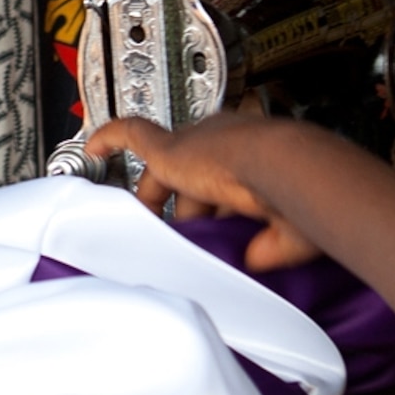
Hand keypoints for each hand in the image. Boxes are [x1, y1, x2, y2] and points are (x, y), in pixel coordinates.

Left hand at [95, 112, 323, 269]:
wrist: (287, 169)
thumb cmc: (301, 197)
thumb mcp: (289, 232)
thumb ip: (270, 245)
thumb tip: (256, 259)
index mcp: (259, 158)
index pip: (228, 180)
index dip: (219, 206)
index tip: (218, 228)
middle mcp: (228, 144)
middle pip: (194, 176)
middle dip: (188, 210)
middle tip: (184, 240)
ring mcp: (198, 145)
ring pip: (164, 167)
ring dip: (155, 197)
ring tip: (147, 227)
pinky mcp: (170, 149)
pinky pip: (131, 135)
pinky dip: (111, 140)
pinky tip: (93, 152)